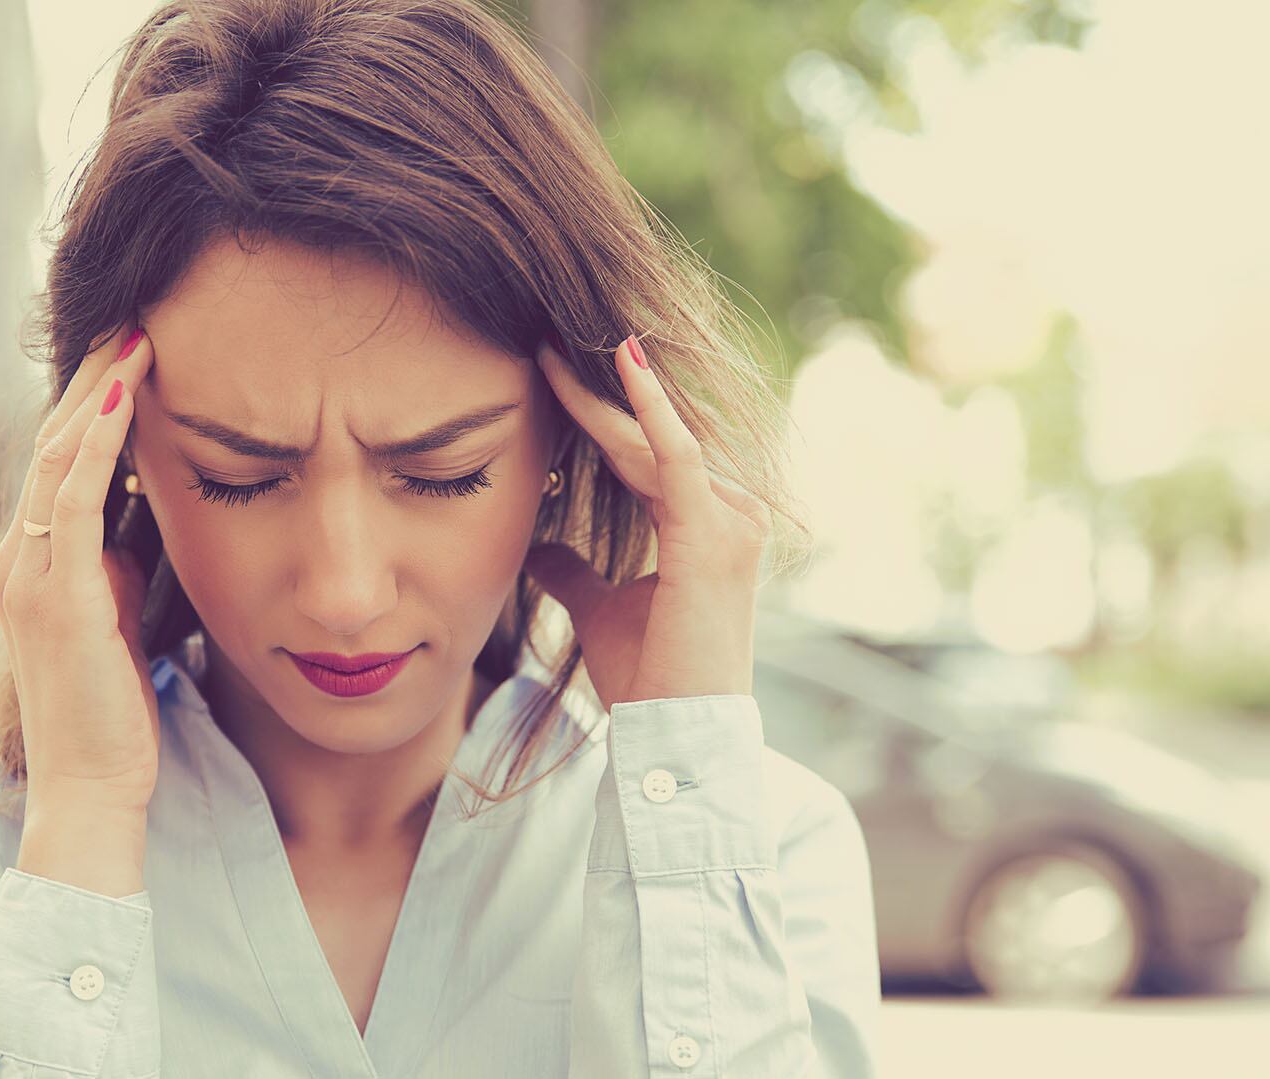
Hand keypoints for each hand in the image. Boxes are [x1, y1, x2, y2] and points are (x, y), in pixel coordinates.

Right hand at [0, 321, 160, 815]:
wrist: (92, 791)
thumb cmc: (115, 716)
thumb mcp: (120, 620)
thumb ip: (120, 565)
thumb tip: (146, 512)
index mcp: (34, 563)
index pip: (61, 460)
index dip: (94, 400)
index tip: (134, 348)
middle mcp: (18, 559)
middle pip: (54, 441)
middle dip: (93, 376)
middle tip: (134, 314)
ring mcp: (29, 574)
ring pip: (59, 456)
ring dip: (97, 389)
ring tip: (135, 332)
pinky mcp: (55, 595)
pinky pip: (73, 498)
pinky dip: (98, 440)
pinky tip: (125, 395)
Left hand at [524, 333, 770, 708]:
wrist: (676, 734)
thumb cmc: (648, 680)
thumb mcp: (601, 610)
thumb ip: (576, 572)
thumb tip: (540, 546)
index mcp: (705, 526)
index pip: (644, 455)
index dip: (597, 415)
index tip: (547, 375)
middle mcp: (729, 513)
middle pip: (649, 439)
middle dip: (595, 392)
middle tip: (542, 343)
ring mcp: (729, 520)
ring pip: (654, 441)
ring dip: (606, 394)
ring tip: (556, 349)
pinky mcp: (712, 532)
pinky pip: (678, 455)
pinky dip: (650, 409)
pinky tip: (623, 365)